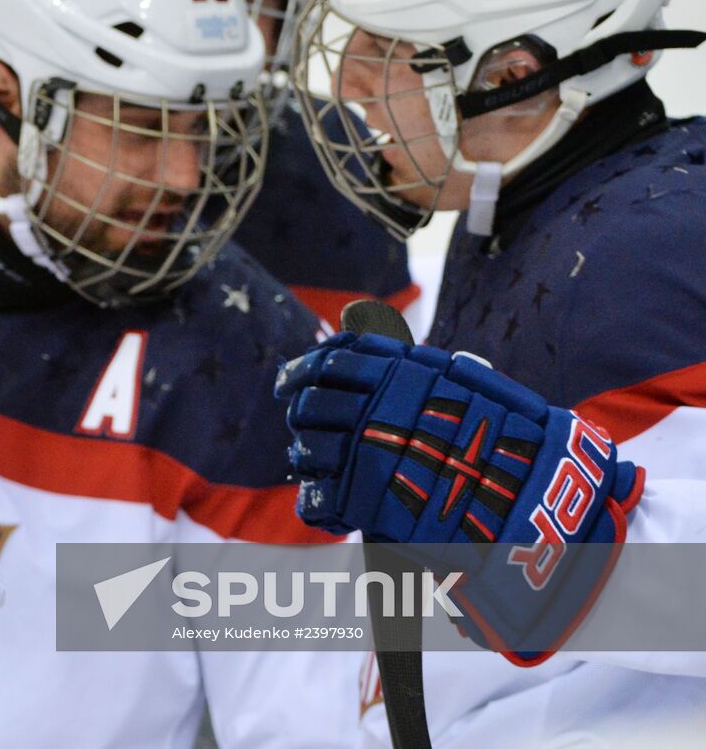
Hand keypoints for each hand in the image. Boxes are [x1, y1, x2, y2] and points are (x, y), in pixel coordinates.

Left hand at [276, 332, 644, 662]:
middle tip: (303, 426)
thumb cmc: (506, 441)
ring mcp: (373, 454)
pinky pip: (317, 498)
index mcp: (407, 372)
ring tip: (315, 467)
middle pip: (311, 402)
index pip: (334, 360)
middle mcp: (383, 407)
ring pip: (307, 448)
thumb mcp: (466, 384)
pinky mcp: (370, 502)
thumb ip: (414, 364)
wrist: (539, 499)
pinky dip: (315, 501)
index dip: (303, 369)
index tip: (289, 381)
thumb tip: (354, 322)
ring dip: (304, 458)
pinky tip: (329, 505)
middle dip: (301, 414)